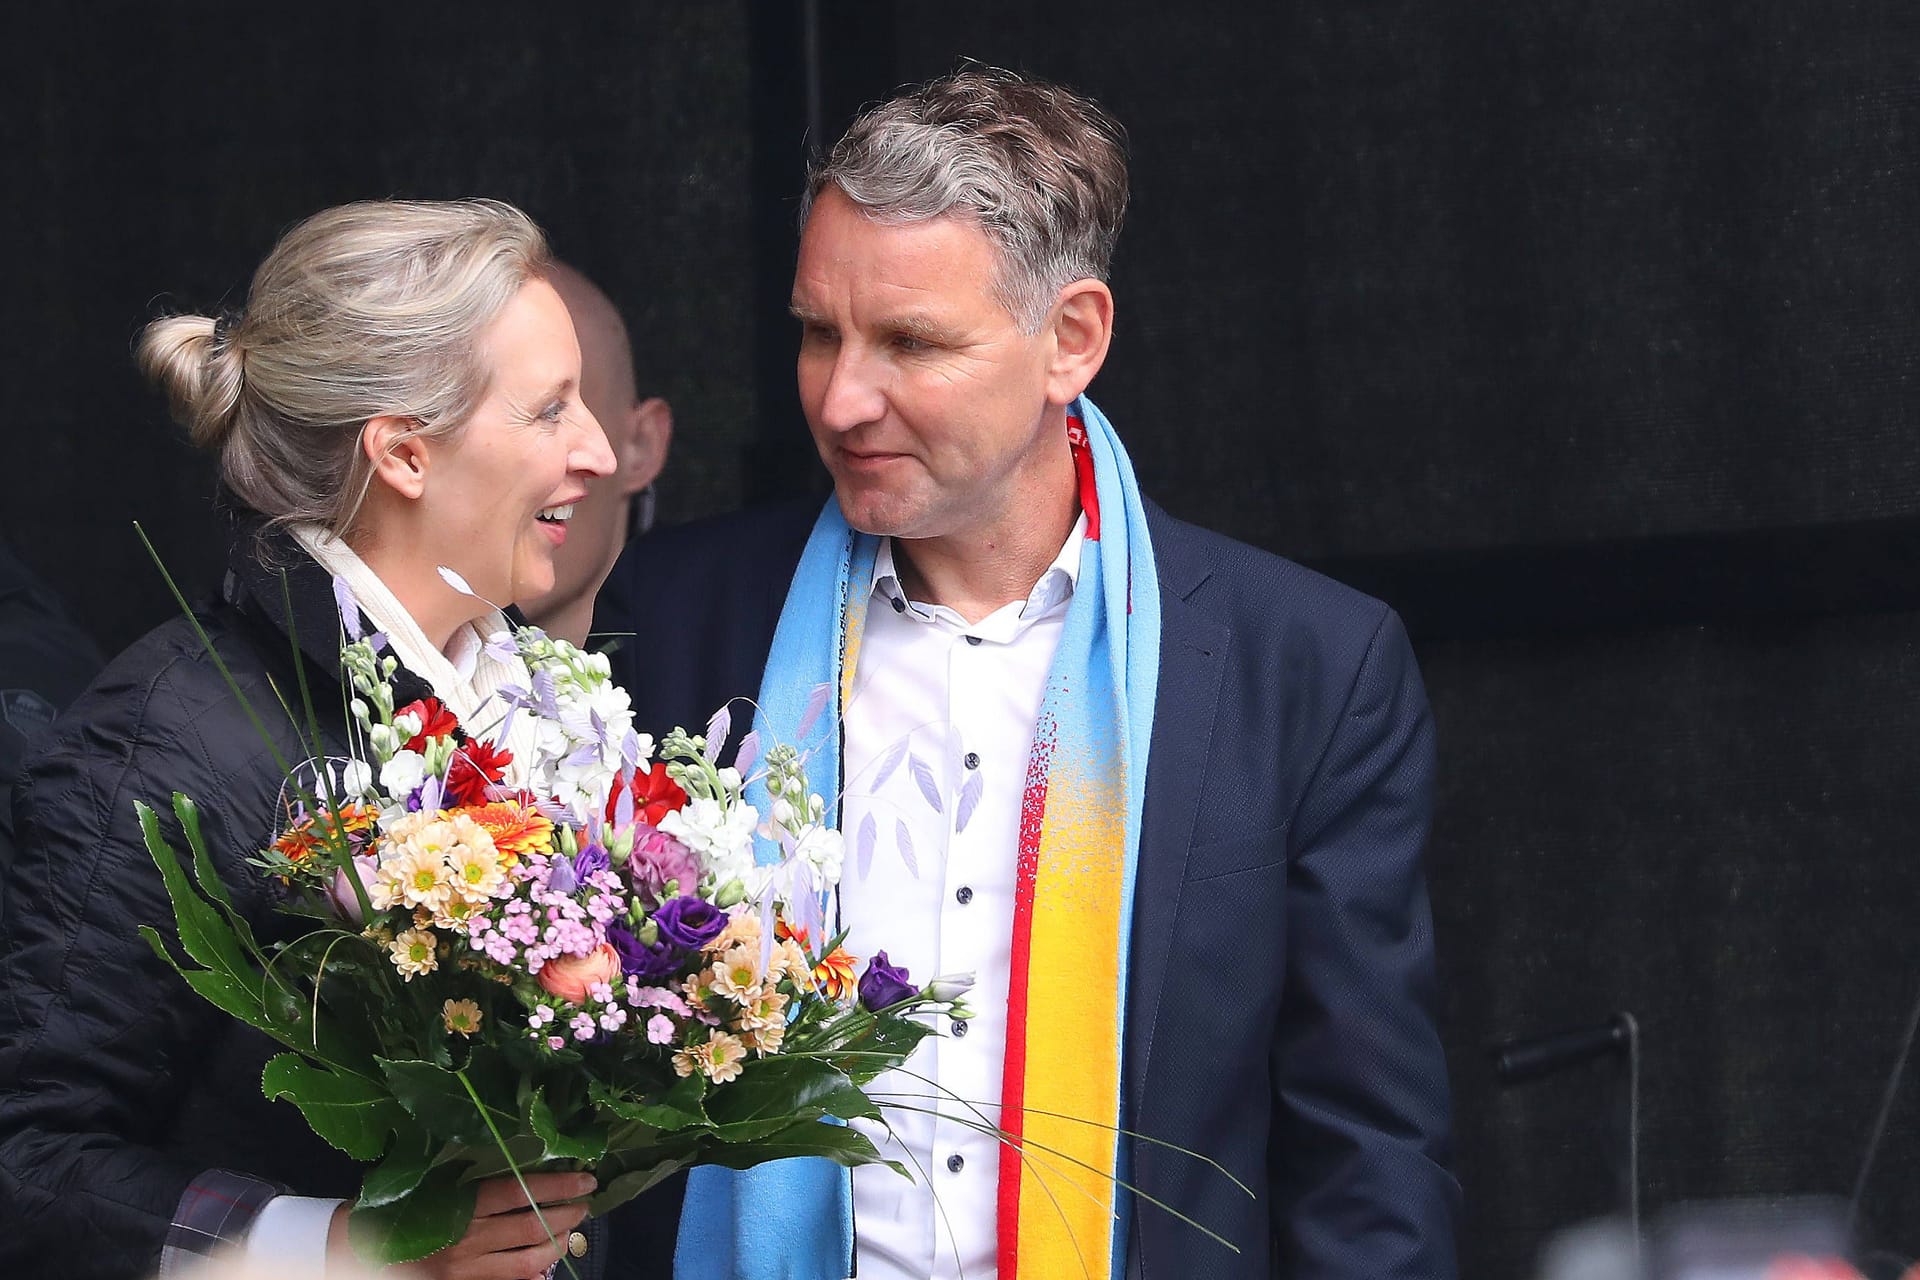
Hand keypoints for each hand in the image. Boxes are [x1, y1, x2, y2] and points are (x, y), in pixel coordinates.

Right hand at [328, 1172, 596, 1279]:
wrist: (350, 1251)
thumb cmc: (392, 1211)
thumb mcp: (432, 1185)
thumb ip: (473, 1183)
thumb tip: (523, 1173)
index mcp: (458, 1203)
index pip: (520, 1191)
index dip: (558, 1186)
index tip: (585, 1179)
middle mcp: (466, 1238)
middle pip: (532, 1227)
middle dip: (565, 1216)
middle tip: (586, 1206)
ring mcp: (464, 1270)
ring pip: (526, 1262)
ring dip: (555, 1246)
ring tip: (569, 1234)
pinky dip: (530, 1275)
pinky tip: (542, 1265)